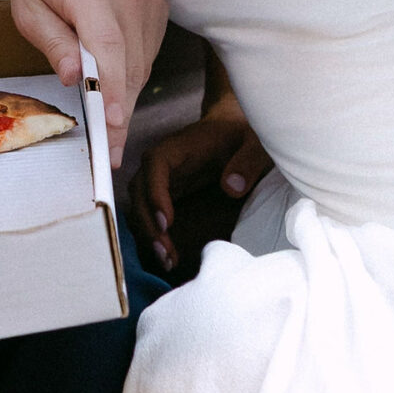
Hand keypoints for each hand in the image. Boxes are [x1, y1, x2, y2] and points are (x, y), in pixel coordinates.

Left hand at [10, 0, 167, 167]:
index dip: (112, 89)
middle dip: (121, 113)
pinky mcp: (159, 2)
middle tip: (113, 152)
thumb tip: (74, 77)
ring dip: (128, 97)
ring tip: (113, 131)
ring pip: (144, 62)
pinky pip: (149, 51)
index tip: (112, 126)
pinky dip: (134, 75)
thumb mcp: (29, 7)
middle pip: (131, 64)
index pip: (109, 48)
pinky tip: (117, 89)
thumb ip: (52, 41)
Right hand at [127, 97, 271, 273]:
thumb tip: (231, 187)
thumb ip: (247, 160)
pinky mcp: (163, 194)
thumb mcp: (253, 142)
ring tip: (168, 261)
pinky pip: (149, 214)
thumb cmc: (240, 136)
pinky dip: (155, 234)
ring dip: (149, 234)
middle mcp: (161, 163)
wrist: (231, 131)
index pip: (156, 165)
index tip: (166, 222)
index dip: (156, 193)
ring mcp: (159, 179)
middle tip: (166, 253)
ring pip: (140, 206)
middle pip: (141, 191)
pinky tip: (168, 256)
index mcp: (178, 146)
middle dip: (149, 224)